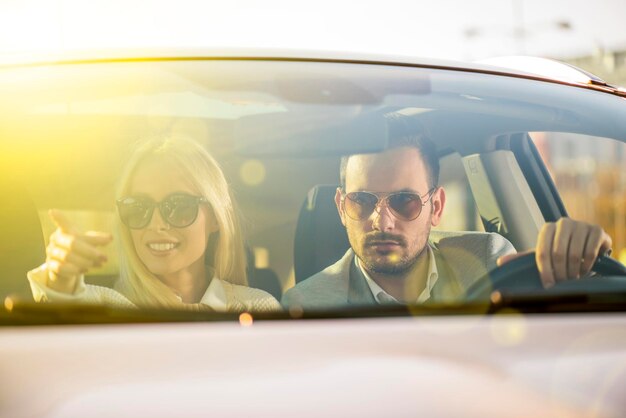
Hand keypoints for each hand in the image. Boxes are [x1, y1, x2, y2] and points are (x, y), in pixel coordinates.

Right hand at [45, 209, 111, 293]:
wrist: (67, 267)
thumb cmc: (80, 249)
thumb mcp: (88, 241)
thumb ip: (97, 238)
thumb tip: (110, 238)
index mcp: (65, 230)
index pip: (62, 223)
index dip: (58, 218)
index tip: (53, 212)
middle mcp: (56, 239)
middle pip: (73, 243)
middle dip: (91, 251)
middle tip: (105, 257)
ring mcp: (51, 252)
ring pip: (68, 257)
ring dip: (86, 262)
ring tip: (100, 264)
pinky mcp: (50, 265)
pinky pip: (62, 268)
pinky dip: (75, 270)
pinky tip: (86, 270)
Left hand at [497, 218, 611, 287]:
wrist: (587, 244)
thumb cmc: (561, 250)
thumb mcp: (543, 254)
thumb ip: (523, 258)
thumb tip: (500, 262)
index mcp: (547, 229)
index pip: (542, 253)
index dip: (544, 272)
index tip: (548, 285)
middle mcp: (563, 223)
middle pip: (558, 254)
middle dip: (560, 273)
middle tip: (563, 282)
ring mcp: (581, 225)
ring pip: (574, 254)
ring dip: (574, 271)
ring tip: (573, 277)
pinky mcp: (596, 230)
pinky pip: (590, 252)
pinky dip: (587, 265)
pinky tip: (584, 270)